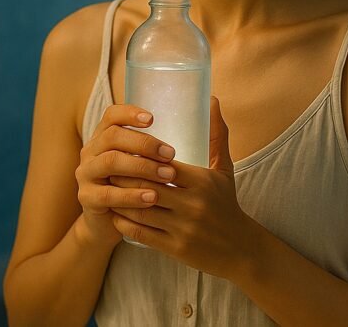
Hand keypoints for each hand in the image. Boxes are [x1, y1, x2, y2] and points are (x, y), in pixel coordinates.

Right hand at [76, 104, 178, 248]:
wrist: (114, 224)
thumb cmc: (141, 185)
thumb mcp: (156, 161)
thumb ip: (181, 134)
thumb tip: (211, 101)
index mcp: (108, 135)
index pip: (113, 114)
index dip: (130, 113)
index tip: (154, 118)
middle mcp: (93, 150)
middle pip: (112, 136)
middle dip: (143, 143)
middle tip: (171, 154)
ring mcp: (87, 173)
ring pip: (110, 162)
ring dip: (140, 167)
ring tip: (167, 176)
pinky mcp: (88, 198)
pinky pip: (107, 194)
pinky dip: (130, 196)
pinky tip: (151, 198)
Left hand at [109, 96, 257, 278]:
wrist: (239, 248)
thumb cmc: (226, 202)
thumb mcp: (224, 168)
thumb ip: (217, 134)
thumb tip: (213, 99)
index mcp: (202, 181)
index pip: (162, 163)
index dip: (141, 155)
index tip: (125, 148)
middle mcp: (192, 204)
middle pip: (146, 184)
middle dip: (124, 174)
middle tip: (109, 165)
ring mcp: (182, 228)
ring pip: (140, 209)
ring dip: (120, 197)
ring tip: (108, 186)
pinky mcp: (175, 248)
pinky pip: (140, 233)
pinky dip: (124, 222)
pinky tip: (116, 213)